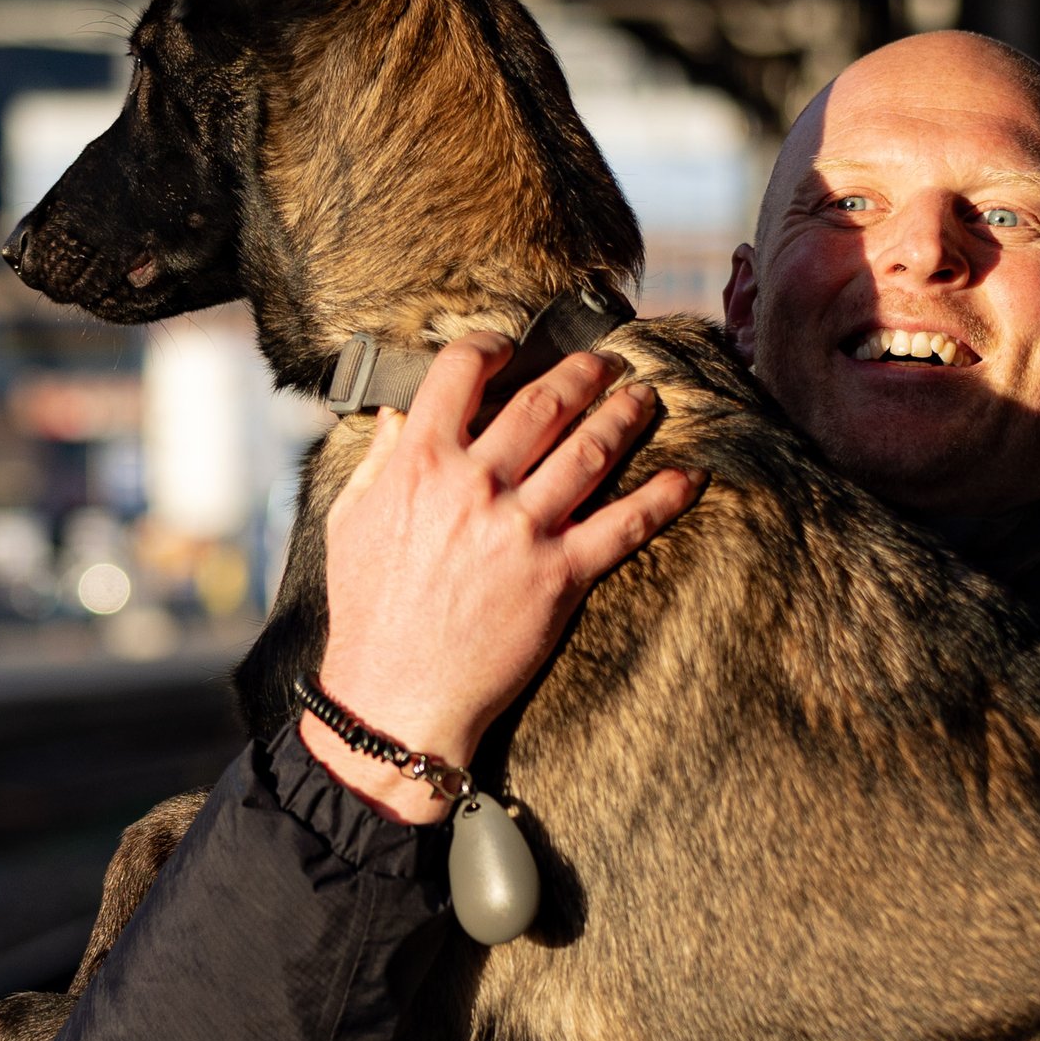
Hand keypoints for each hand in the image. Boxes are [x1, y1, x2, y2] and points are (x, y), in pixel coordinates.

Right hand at [305, 333, 696, 825]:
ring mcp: (522, 530)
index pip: (461, 373)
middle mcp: (475, 485)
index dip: (492, 347)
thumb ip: (379, 460)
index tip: (511, 347)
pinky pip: (625, 525)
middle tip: (606, 362)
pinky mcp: (560, 576)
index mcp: (420, 464)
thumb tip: (398, 411)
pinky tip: (690, 476)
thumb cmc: (368, 611)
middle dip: (581, 373)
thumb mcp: (350, 522)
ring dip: (625, 416)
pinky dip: (663, 497)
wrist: (395, 694)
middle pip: (542, 403)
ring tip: (644, 398)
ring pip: (589, 450)